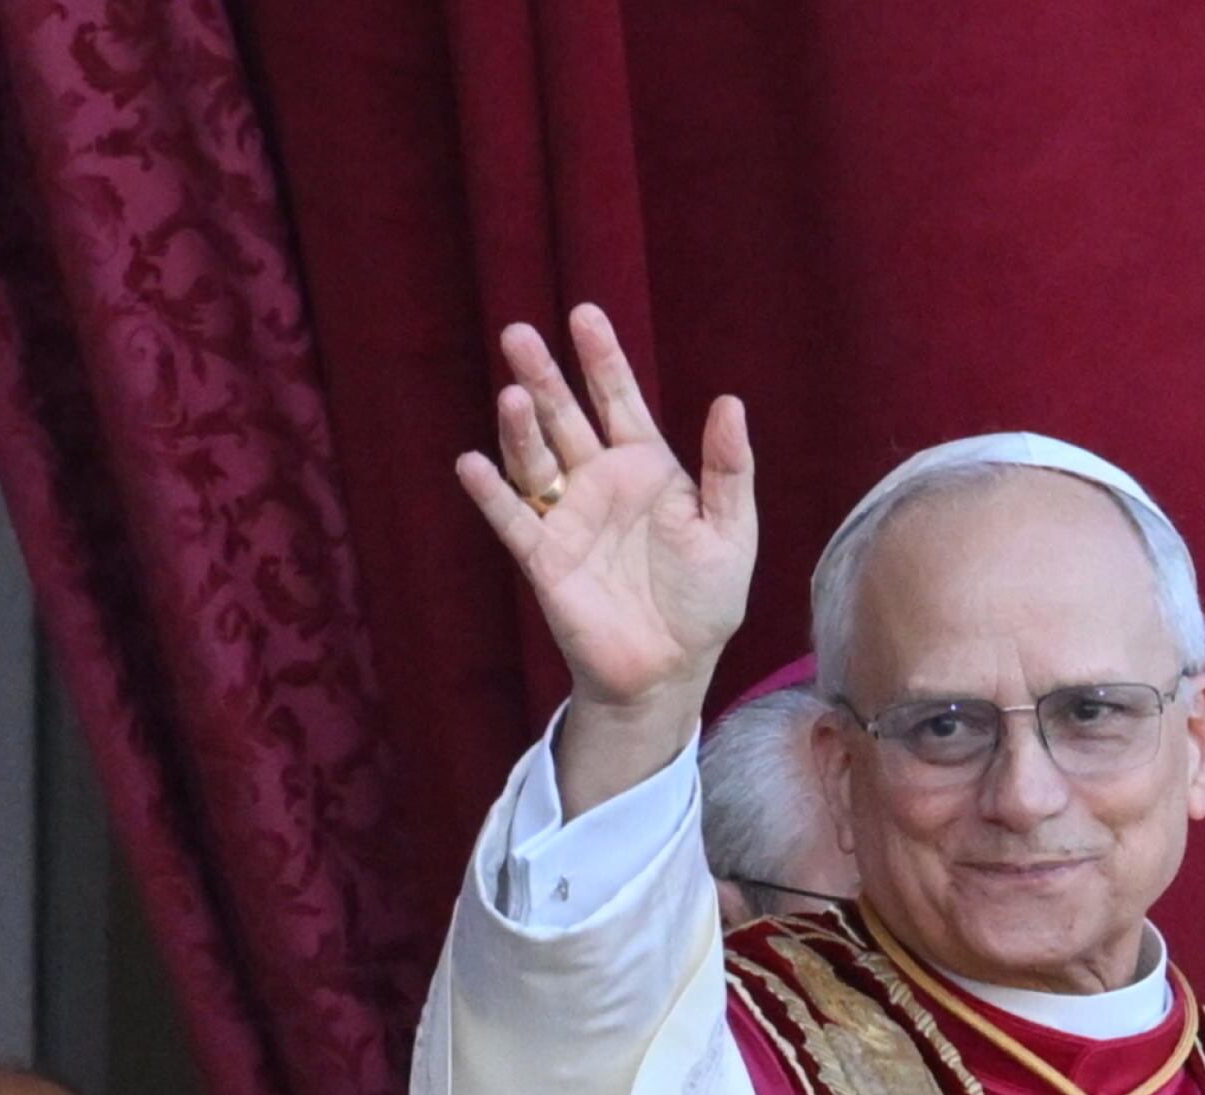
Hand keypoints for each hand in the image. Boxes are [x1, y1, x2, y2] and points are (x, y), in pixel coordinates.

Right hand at [455, 307, 755, 791]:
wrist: (671, 670)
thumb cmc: (704, 602)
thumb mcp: (731, 531)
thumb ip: (729, 470)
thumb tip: (729, 402)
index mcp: (647, 468)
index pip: (619, 400)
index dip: (602, 359)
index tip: (584, 315)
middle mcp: (600, 483)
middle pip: (566, 417)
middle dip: (545, 376)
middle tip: (520, 334)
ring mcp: (568, 517)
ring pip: (535, 458)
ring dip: (520, 428)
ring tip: (513, 395)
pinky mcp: (543, 559)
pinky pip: (513, 519)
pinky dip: (492, 493)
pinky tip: (474, 463)